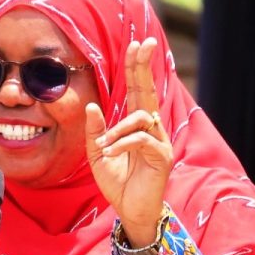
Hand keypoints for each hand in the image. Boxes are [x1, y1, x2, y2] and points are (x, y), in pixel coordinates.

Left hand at [84, 38, 172, 247]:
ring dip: (117, 130)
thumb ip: (95, 131)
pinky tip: (111, 152)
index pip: (138, 91)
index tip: (136, 44)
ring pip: (139, 118)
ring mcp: (159, 141)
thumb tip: (92, 106)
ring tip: (104, 147)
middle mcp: (151, 129)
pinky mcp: (162, 156)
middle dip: (143, 66)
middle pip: (147, 91)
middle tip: (143, 43)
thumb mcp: (98, 155)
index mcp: (137, 125)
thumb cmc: (117, 183)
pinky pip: (141, 139)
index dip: (137, 68)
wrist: (130, 211)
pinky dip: (122, 143)